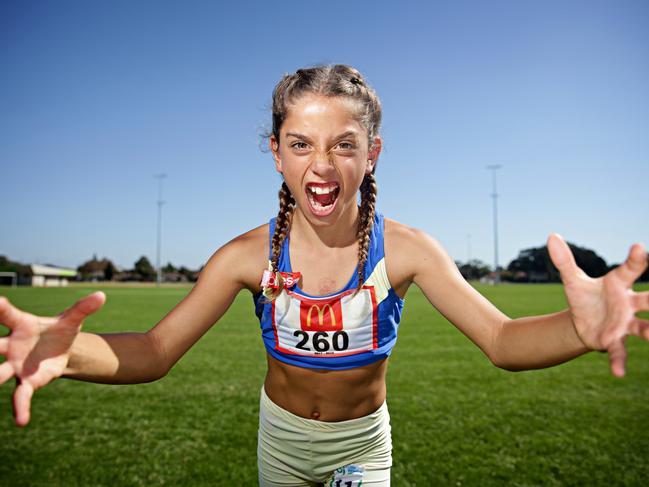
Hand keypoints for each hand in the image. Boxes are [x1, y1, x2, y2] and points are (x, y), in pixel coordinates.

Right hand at [0, 292, 104, 425]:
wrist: (62, 350)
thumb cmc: (60, 331)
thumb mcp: (72, 320)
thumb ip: (83, 308)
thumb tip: (102, 295)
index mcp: (21, 325)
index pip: (7, 314)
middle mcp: (12, 345)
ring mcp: (15, 365)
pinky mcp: (25, 382)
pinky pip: (20, 396)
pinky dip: (20, 408)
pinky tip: (22, 421)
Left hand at [548, 234, 648, 376]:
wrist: (582, 321)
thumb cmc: (584, 297)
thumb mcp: (572, 280)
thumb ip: (564, 261)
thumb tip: (551, 236)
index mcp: (619, 284)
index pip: (630, 270)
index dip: (636, 259)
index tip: (639, 248)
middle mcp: (628, 303)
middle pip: (648, 299)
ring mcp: (625, 324)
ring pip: (644, 328)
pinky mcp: (615, 341)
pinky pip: (620, 352)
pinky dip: (619, 362)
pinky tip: (618, 374)